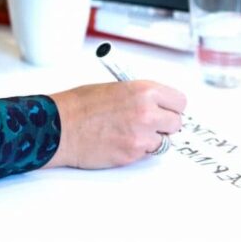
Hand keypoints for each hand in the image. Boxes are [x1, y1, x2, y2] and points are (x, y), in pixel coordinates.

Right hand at [45, 80, 185, 168]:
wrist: (60, 126)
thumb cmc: (81, 105)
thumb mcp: (117, 87)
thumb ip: (141, 96)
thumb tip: (158, 105)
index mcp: (144, 90)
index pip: (179, 101)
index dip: (172, 106)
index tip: (166, 109)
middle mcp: (147, 112)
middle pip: (176, 122)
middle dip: (165, 124)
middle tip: (151, 123)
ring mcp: (141, 135)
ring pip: (164, 141)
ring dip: (152, 138)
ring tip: (131, 132)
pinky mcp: (132, 154)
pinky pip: (147, 153)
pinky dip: (139, 149)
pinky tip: (122, 141)